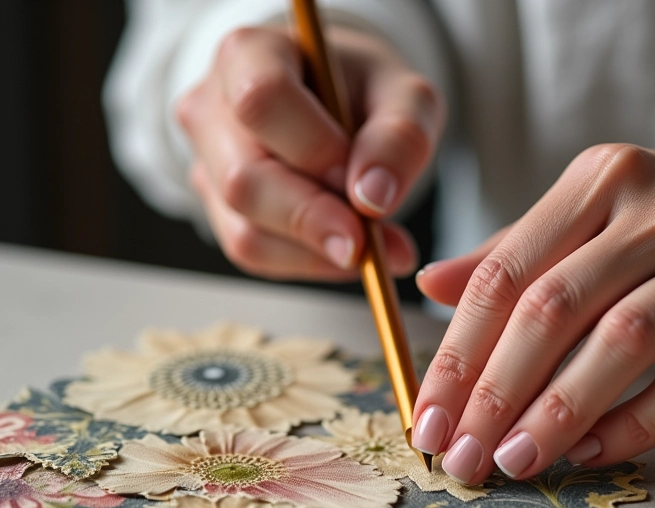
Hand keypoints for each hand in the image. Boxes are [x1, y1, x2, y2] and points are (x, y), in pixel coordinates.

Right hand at [176, 25, 443, 280]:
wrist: (333, 107)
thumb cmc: (362, 93)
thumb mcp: (404, 97)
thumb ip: (400, 137)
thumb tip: (373, 199)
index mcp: (248, 54)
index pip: (261, 101)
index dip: (316, 151)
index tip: (364, 185)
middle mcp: (211, 111)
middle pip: (244, 181)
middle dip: (315, 220)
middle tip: (371, 244)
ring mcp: (208, 167)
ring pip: (246, 232)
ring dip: (318, 252)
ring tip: (375, 248)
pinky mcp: (220, 214)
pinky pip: (257, 255)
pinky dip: (311, 263)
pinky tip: (349, 251)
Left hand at [413, 144, 654, 481]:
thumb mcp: (589, 211)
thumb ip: (512, 251)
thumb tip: (430, 285)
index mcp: (598, 181)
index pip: (504, 276)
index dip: (456, 356)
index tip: (426, 420)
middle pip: (552, 311)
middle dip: (494, 395)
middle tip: (459, 456)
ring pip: (621, 344)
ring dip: (557, 414)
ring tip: (512, 462)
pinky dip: (636, 424)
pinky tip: (588, 453)